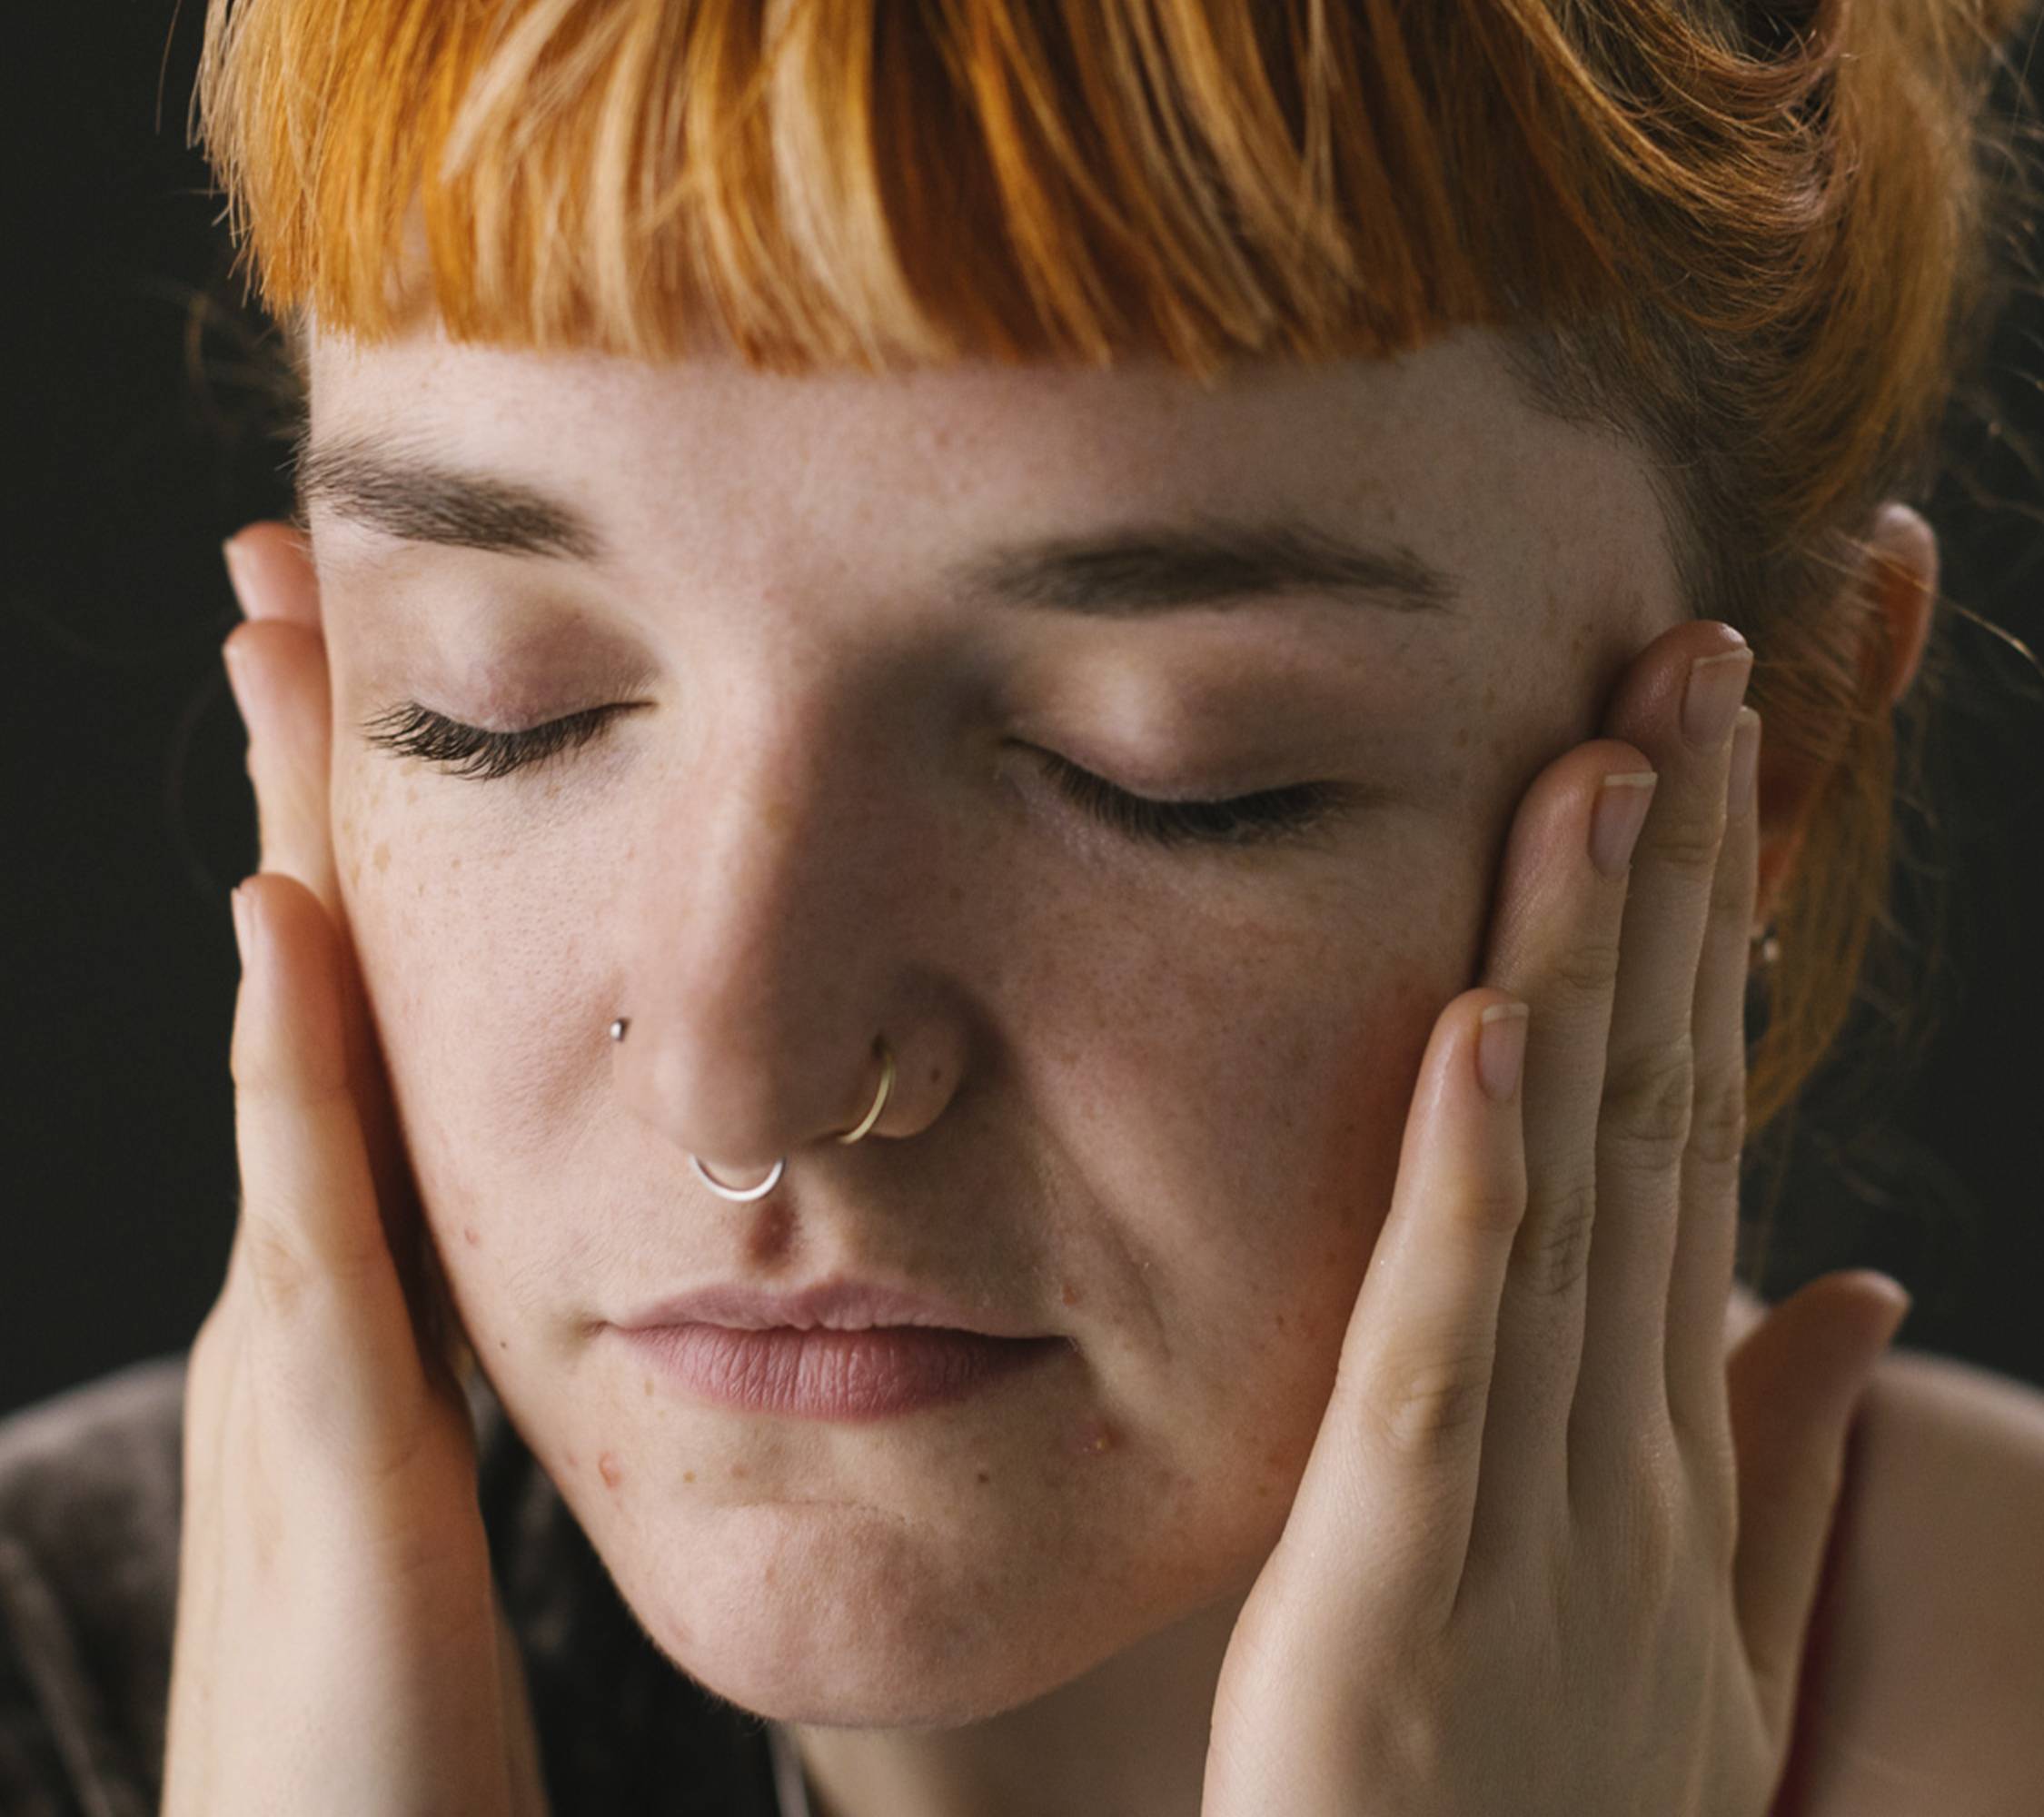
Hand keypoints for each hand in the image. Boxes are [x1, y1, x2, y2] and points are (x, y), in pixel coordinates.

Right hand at [159, 524, 549, 1816]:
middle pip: (311, 985)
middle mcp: (307, 1287)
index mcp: (360, 1292)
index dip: (358, 853)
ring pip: (290, 1056)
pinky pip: (307, 1231)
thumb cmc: (401, 1751)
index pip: (360, 1021)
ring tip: (271, 663)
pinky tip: (292, 934)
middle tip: (280, 589)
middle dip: (298, 786)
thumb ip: (502, 1381)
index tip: (367, 680)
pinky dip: (289, 1078)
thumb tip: (607, 1268)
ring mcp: (300, 1357)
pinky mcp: (334, 1457)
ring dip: (286, 859)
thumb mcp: (449, 1506)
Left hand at [1202, 621, 1911, 1815]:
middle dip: (1680, 883)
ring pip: (1573, 1191)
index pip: (1690, 1123)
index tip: (1705, 752)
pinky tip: (1479, 1030)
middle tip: (1693, 662)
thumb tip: (1846, 1280)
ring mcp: (1536, 1505)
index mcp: (1660, 1426)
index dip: (1705, 932)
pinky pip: (1449, 1353)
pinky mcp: (1412, 1581)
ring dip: (1590, 972)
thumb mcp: (1691, 1633)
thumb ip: (1769, 1455)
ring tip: (1609, 769)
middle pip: (1656, 1106)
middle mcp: (1622, 1434)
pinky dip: (1472, 1188)